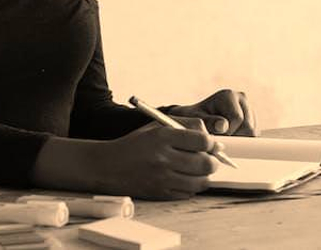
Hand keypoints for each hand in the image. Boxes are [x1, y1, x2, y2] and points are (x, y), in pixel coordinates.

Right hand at [95, 116, 221, 199]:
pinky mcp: (160, 194)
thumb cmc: (135, 144)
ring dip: (204, 176)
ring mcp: (162, 178)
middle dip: (213, 161)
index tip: (210, 144)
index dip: (211, 143)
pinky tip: (184, 179)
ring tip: (198, 170)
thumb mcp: (156, 126)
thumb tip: (212, 138)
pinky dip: (191, 187)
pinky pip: (188, 193)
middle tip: (210, 159)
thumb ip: (185, 126)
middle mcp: (163, 158)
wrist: (107, 166)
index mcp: (162, 137)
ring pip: (200, 182)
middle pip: (205, 163)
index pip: (202, 140)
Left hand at [167, 89, 258, 135]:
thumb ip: (209, 122)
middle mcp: (241, 99)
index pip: (238, 118)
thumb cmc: (195, 118)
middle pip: (248, 127)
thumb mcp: (197, 119)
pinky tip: (230, 135)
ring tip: (223, 135)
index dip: (228, 131)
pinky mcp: (252, 118)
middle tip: (219, 137)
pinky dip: (242, 139)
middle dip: (234, 136)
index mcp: (228, 95)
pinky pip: (253, 136)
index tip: (216, 134)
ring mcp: (248, 108)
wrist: (195, 118)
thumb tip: (223, 126)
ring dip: (238, 139)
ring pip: (252, 133)